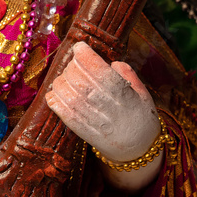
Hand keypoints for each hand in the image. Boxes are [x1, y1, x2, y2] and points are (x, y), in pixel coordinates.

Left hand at [46, 41, 161, 166]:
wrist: (136, 149)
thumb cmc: (140, 117)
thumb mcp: (142, 91)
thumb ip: (127, 73)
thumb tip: (110, 62)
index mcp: (121, 91)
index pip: (94, 65)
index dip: (83, 52)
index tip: (80, 47)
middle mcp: (103, 103)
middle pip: (77, 74)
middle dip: (72, 64)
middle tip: (75, 64)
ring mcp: (90, 116)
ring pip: (65, 90)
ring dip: (61, 80)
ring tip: (67, 78)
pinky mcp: (79, 129)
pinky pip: (60, 109)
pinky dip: (54, 98)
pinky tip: (55, 93)